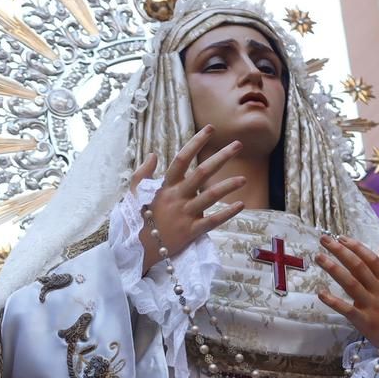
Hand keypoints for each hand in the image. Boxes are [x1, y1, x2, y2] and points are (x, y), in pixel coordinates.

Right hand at [130, 125, 247, 274]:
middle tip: (238, 145)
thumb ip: (143, 173)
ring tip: (244, 178)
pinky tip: (240, 204)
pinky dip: (227, 213)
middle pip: (202, 172)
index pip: (182, 159)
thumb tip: (153, 154)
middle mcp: (177, 197)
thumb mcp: (134, 193)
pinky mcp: (191, 232)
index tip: (210, 129)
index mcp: (166, 186)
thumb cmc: (137, 218)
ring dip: (229, 186)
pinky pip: (212, 221)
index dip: (196, 142)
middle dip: (222, 157)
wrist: (137, 249)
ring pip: (210, 196)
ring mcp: (185, 214)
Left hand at [315, 235, 378, 353]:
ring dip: (334, 269)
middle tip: (324, 240)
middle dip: (341, 252)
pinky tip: (320, 292)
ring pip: (351, 284)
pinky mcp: (363, 322)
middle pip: (359, 268)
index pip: (372, 260)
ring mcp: (371, 306)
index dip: (356, 247)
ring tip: (319, 257)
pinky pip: (347, 310)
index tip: (341, 237)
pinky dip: (334, 301)